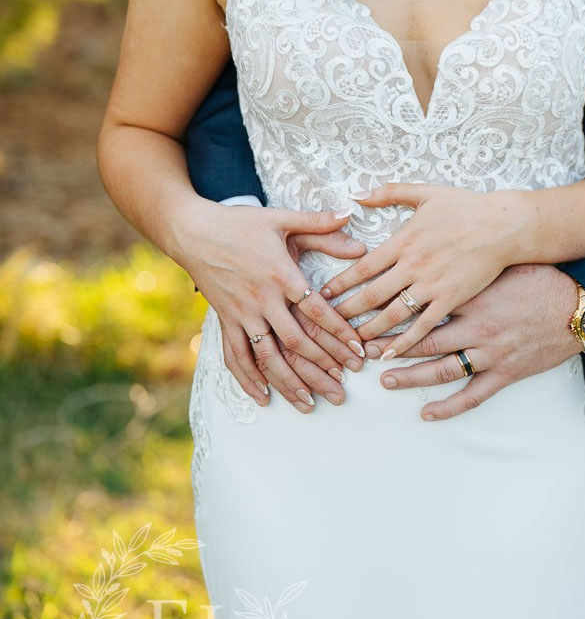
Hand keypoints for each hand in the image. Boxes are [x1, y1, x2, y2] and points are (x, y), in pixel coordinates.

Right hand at [173, 201, 368, 411]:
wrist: (192, 230)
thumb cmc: (241, 223)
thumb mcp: (281, 217)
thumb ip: (318, 222)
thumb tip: (350, 214)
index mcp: (281, 274)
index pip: (317, 311)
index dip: (339, 334)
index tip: (357, 352)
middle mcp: (262, 299)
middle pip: (296, 343)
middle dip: (321, 369)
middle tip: (342, 390)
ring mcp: (241, 313)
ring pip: (267, 356)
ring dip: (289, 383)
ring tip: (309, 404)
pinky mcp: (224, 320)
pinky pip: (236, 356)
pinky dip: (249, 379)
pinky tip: (263, 398)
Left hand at [320, 183, 525, 358]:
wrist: (504, 225)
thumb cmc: (467, 207)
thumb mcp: (426, 192)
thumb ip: (389, 192)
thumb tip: (357, 193)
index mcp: (403, 240)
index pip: (362, 267)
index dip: (340, 284)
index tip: (321, 297)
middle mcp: (413, 265)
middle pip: (371, 295)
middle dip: (347, 312)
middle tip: (327, 326)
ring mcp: (432, 285)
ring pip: (393, 314)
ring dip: (370, 330)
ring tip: (352, 342)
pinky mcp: (451, 299)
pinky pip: (424, 325)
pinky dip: (404, 341)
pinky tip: (390, 353)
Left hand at [363, 264, 581, 420]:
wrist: (579, 307)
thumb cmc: (541, 279)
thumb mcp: (501, 265)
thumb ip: (468, 266)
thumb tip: (437, 254)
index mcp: (472, 296)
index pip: (424, 304)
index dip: (394, 309)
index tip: (369, 312)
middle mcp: (477, 326)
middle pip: (424, 339)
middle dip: (390, 345)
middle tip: (363, 349)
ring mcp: (491, 352)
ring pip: (442, 369)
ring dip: (410, 376)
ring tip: (384, 379)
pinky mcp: (506, 373)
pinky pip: (472, 396)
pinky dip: (448, 407)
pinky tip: (426, 413)